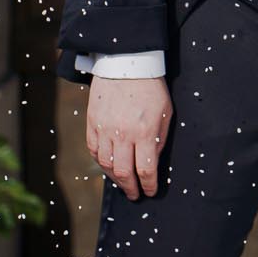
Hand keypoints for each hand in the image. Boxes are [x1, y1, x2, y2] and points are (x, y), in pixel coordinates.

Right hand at [85, 76, 171, 200]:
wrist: (126, 63)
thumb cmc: (150, 88)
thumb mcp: (164, 113)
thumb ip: (158, 139)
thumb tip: (152, 163)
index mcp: (144, 132)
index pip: (145, 170)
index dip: (148, 186)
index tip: (150, 191)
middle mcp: (123, 134)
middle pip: (123, 173)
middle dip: (131, 188)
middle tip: (135, 193)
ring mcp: (104, 129)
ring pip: (106, 165)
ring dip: (115, 178)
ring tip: (123, 181)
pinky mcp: (92, 122)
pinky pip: (93, 150)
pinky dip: (101, 162)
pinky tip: (109, 165)